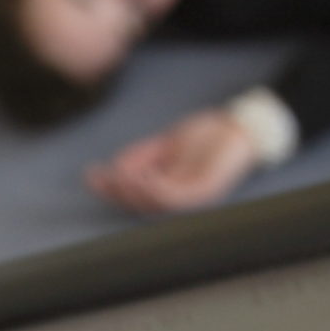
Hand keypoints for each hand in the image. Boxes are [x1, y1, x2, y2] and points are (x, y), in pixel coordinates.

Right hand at [86, 107, 264, 213]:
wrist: (239, 125)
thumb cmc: (207, 135)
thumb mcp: (165, 144)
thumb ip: (141, 156)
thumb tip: (115, 170)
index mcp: (167, 190)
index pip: (133, 196)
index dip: (110, 188)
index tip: (91, 174)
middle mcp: (179, 199)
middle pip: (140, 205)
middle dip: (117, 192)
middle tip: (100, 177)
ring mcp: (193, 198)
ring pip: (155, 205)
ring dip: (133, 193)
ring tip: (118, 178)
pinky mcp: (206, 191)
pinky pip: (176, 197)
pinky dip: (156, 190)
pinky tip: (142, 178)